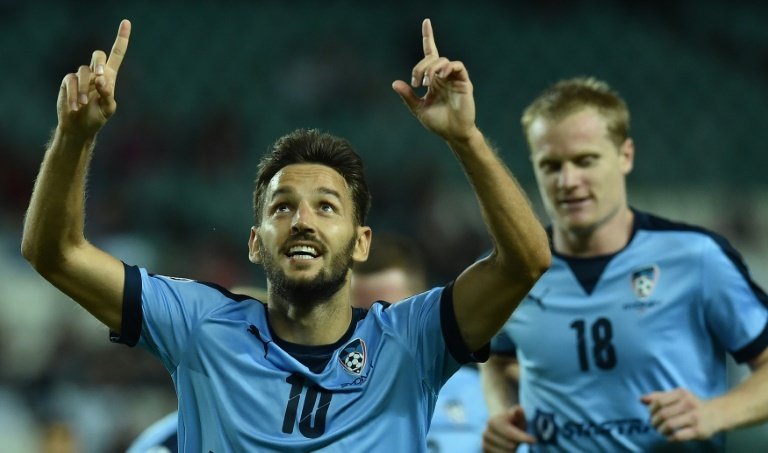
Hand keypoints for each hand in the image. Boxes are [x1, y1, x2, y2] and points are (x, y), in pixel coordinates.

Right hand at [57, 19, 130, 137]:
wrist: (79, 127)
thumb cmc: (97, 117)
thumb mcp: (107, 109)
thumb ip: (107, 94)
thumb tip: (100, 79)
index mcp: (109, 77)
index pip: (117, 54)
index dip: (121, 39)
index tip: (126, 22)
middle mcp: (95, 73)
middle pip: (98, 55)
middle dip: (99, 63)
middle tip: (99, 77)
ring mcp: (81, 77)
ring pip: (83, 71)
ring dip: (84, 88)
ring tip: (83, 104)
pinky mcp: (67, 81)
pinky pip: (70, 81)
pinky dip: (73, 94)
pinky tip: (75, 106)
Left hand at [392, 19, 475, 142]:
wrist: (453, 134)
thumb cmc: (438, 123)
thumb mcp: (418, 109)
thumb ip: (408, 96)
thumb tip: (395, 83)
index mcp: (433, 80)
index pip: (430, 54)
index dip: (428, 37)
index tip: (426, 21)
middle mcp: (444, 76)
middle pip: (432, 59)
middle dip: (420, 67)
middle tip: (416, 82)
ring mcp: (454, 78)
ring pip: (442, 61)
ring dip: (431, 68)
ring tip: (426, 83)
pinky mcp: (464, 82)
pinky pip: (457, 66)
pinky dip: (447, 67)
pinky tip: (440, 76)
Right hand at [482, 406, 536, 451]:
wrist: (499, 425)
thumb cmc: (513, 421)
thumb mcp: (518, 416)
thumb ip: (519, 413)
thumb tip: (519, 409)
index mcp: (493, 422)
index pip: (512, 435)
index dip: (524, 438)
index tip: (534, 440)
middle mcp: (486, 433)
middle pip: (511, 446)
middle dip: (517, 443)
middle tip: (517, 437)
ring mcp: (484, 443)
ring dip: (513, 450)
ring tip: (511, 441)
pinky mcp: (485, 451)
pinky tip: (506, 447)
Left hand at [641, 388, 720, 440]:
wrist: (717, 413)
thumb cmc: (692, 404)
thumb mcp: (677, 396)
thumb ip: (659, 397)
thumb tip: (641, 399)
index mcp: (681, 394)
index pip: (659, 401)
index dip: (651, 409)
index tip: (651, 414)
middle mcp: (689, 404)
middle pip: (663, 414)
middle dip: (654, 421)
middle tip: (654, 425)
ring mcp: (695, 417)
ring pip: (669, 425)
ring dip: (661, 430)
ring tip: (661, 431)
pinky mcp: (699, 431)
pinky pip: (679, 436)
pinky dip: (671, 437)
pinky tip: (670, 437)